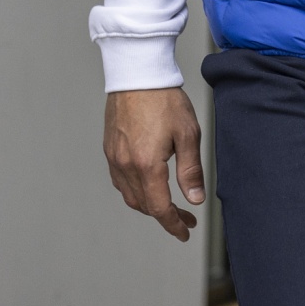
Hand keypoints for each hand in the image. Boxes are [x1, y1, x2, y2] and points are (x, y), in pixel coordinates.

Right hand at [103, 87, 205, 241]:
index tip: (185, 232)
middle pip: (144, 205)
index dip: (174, 224)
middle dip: (165, 216)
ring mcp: (114, 158)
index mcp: (146, 165)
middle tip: (185, 217)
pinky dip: (136, 191)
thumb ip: (190, 171)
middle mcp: (125, 165)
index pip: (159, 208)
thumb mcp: (188, 134)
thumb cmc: (164, 99)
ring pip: (130, 196)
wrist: (137, 73)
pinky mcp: (110, 149)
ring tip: (169, 204)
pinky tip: (149, 185)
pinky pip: (121, 181)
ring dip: (149, 205)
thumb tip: (195, 199)